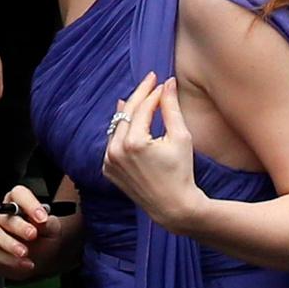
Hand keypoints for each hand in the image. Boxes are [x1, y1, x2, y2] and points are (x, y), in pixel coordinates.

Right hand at [0, 184, 67, 280]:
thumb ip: (47, 225)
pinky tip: (20, 264)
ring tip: (24, 254)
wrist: (33, 262)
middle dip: (18, 226)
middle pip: (3, 213)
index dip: (29, 204)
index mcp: (16, 202)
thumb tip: (41, 221)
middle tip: (32, 235)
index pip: (18, 194)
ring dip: (8, 243)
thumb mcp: (51, 233)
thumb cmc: (41, 242)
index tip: (41, 218)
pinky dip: (4, 259)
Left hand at [101, 73, 205, 231]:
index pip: (141, 108)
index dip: (151, 92)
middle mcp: (115, 151)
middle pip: (125, 113)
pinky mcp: (107, 169)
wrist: (173, 207)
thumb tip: (168, 83)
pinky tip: (127, 123)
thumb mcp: (181, 138)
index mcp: (133, 143)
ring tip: (137, 98)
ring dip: (128, 113)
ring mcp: (108, 161)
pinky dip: (121, 132)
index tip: (158, 80)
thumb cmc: (182, 172)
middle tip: (150, 82)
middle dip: (139, 96)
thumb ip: (171, 108)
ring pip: (117, 127)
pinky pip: (112, 143)